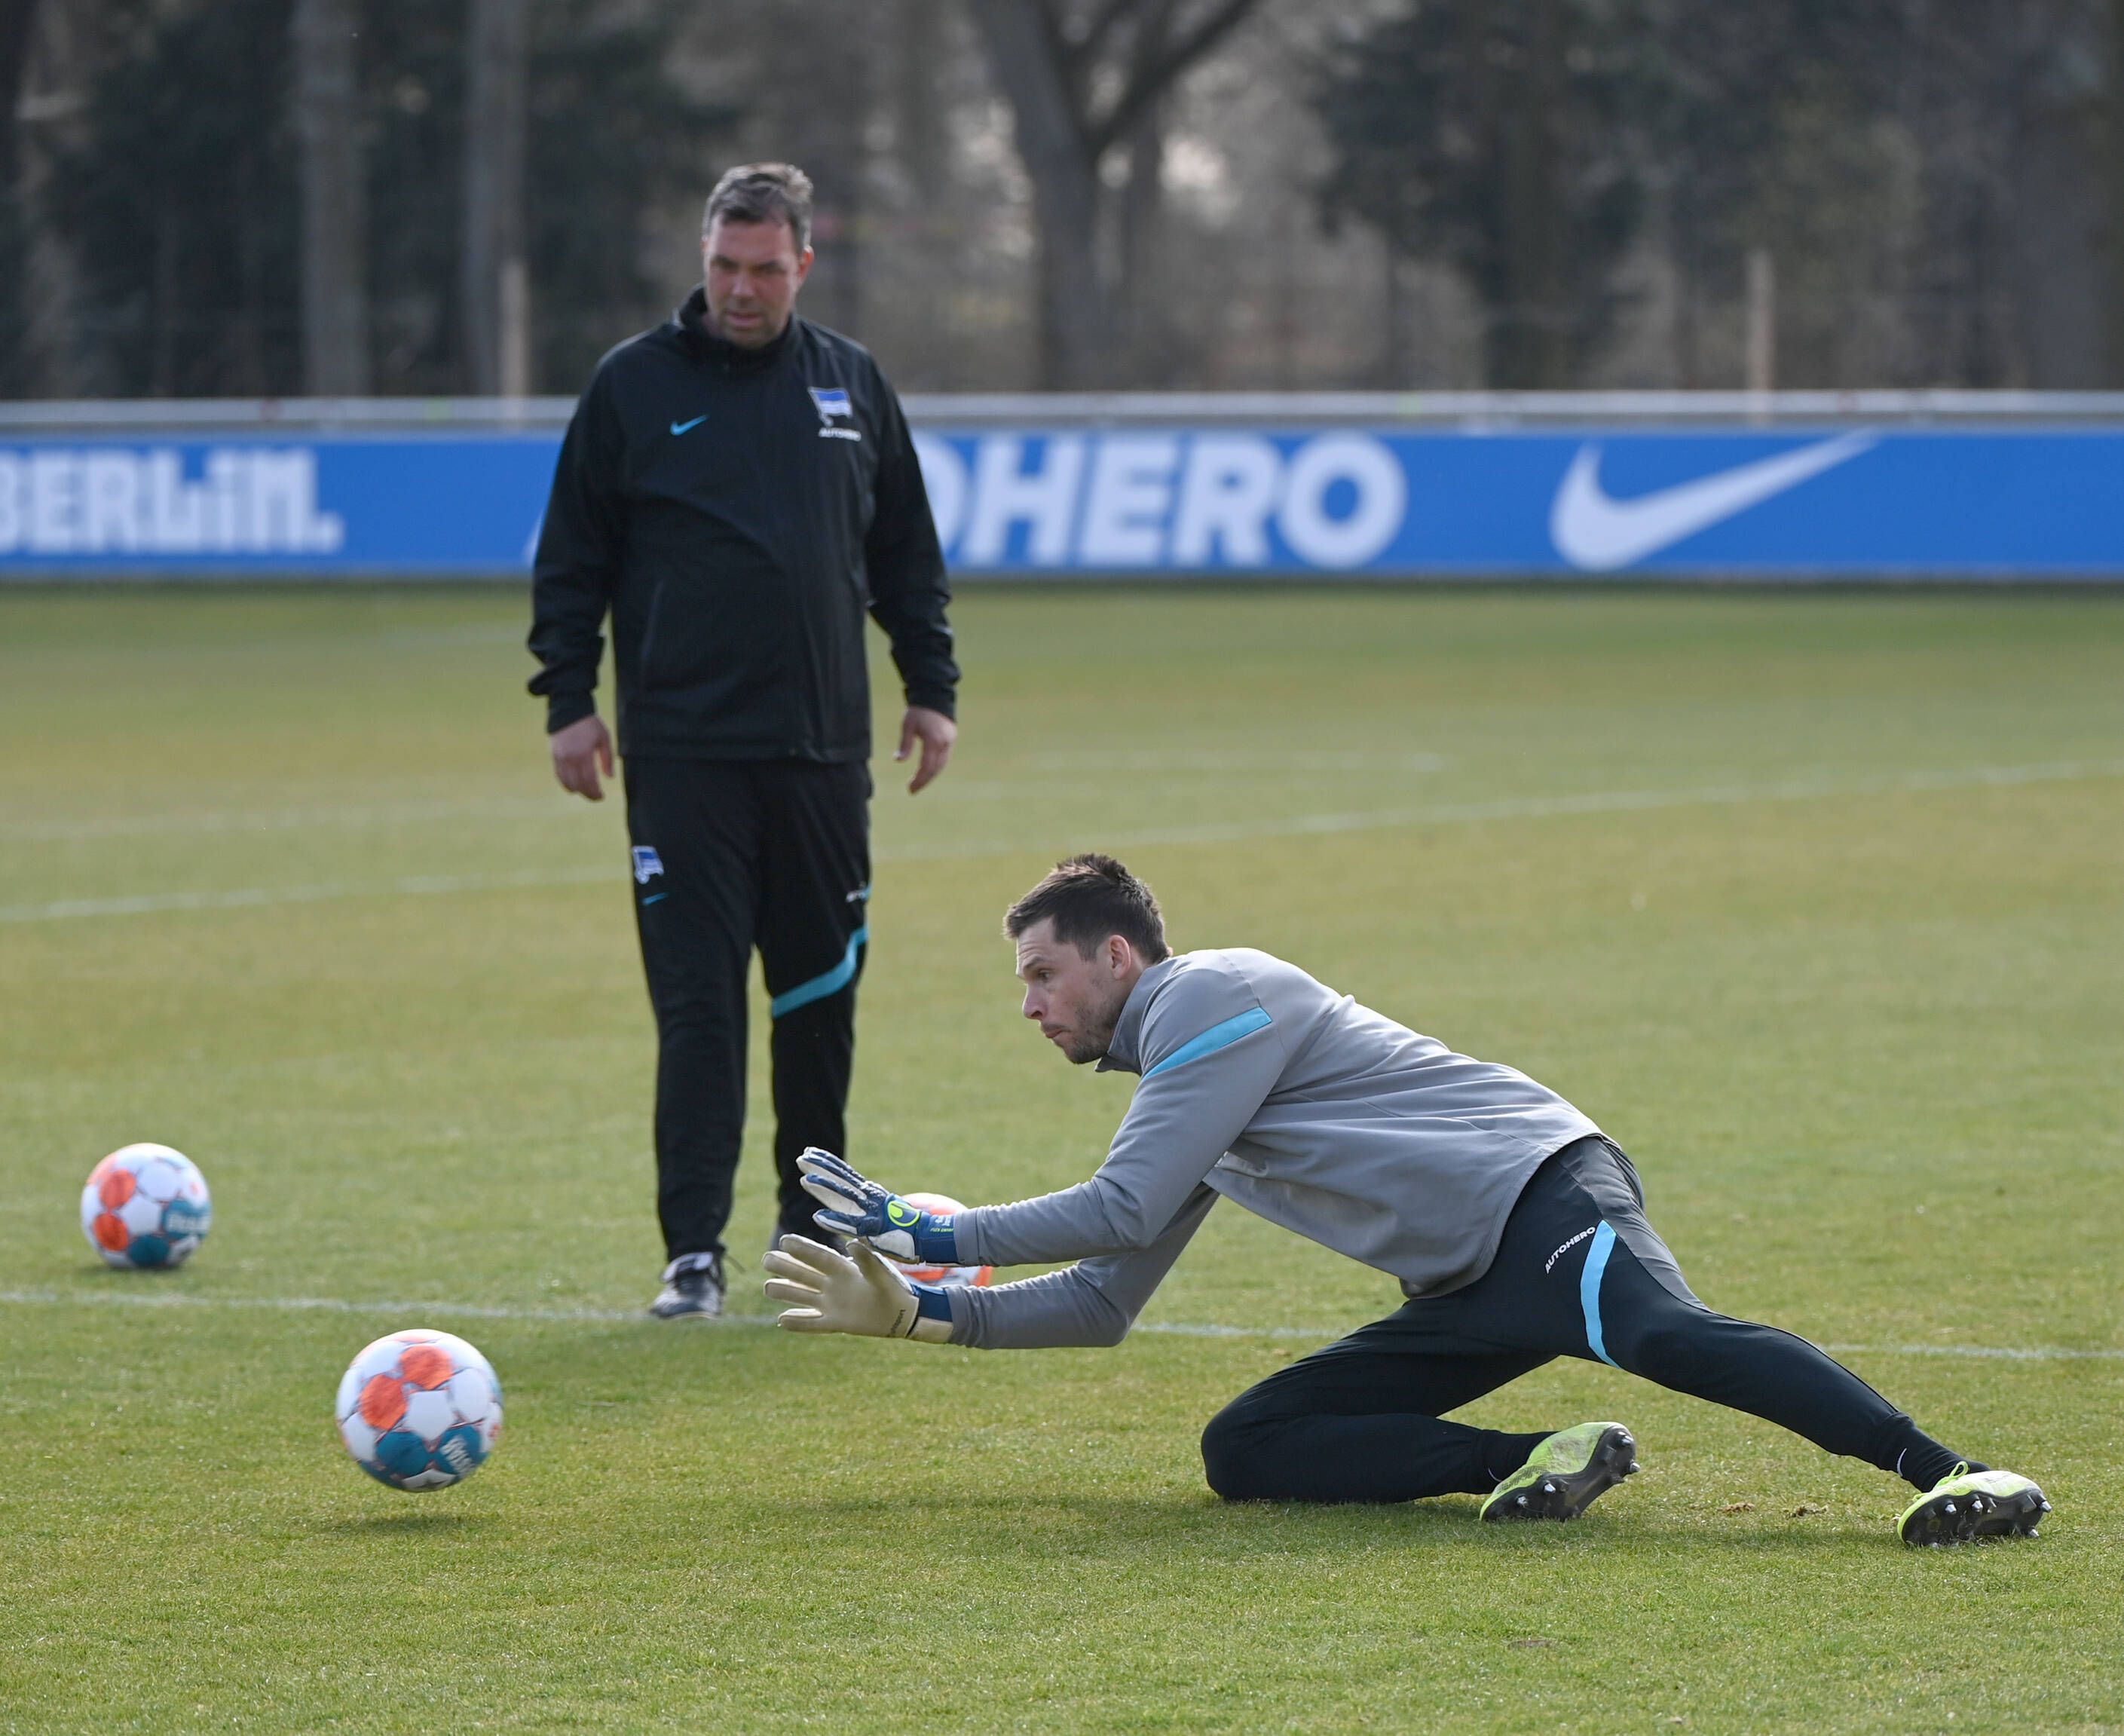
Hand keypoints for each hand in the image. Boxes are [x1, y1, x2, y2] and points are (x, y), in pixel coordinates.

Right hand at [550, 714, 614, 800]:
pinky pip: (559, 774)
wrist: (568, 710)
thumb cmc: (590, 724)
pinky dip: (566, 783)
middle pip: (578, 784)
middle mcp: (570, 758)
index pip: (589, 780)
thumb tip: (610, 777)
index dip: (595, 791)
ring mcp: (560, 757)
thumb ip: (607, 759)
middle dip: (587, 794)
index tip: (601, 796)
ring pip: (566, 782)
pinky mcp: (553, 755)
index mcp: (583, 753)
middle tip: (596, 798)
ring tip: (586, 792)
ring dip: (577, 790)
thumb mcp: (604, 738)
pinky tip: (573, 786)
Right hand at [762, 1234, 952, 1341]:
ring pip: (804, 1296)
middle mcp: (835, 1284)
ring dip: (786, 1292)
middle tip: (766, 1259)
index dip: (802, 1249)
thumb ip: (866, 1260)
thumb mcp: (881, 1272)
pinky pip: (813, 1323)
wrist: (904, 1314)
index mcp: (844, 1269)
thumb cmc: (895, 1288)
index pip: (818, 1257)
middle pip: (805, 1274)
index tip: (784, 1240)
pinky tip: (781, 1320)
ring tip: (766, 1287)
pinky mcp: (837, 1322)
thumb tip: (852, 1242)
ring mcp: (834, 1303)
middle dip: (786, 1267)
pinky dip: (799, 1323)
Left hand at [797, 1148, 959, 1263]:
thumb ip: (864, 1207)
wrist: (927, 1237)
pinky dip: (834, 1220)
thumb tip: (850, 1205)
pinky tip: (817, 1217)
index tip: (810, 1152)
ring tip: (804, 1179)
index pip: (845, 1174)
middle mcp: (870, 1197)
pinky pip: (850, 1224)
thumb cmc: (903, 1229)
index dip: (828, 1162)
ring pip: (843, 1197)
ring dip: (823, 1188)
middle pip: (841, 1179)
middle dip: (820, 1168)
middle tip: (800, 1157)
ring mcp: (871, 1211)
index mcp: (870, 1193)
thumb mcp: (881, 1212)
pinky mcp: (873, 1229)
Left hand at [895, 706, 955, 793]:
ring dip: (930, 776)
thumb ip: (905, 744)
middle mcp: (944, 744)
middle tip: (912, 790)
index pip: (927, 767)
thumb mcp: (908, 725)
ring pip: (941, 765)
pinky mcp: (951, 740)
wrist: (935, 696)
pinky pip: (944, 758)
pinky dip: (936, 767)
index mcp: (933, 741)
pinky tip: (927, 772)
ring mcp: (950, 742)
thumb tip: (898, 760)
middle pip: (935, 769)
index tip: (910, 788)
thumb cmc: (918, 711)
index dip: (919, 780)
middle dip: (924, 781)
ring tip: (919, 783)